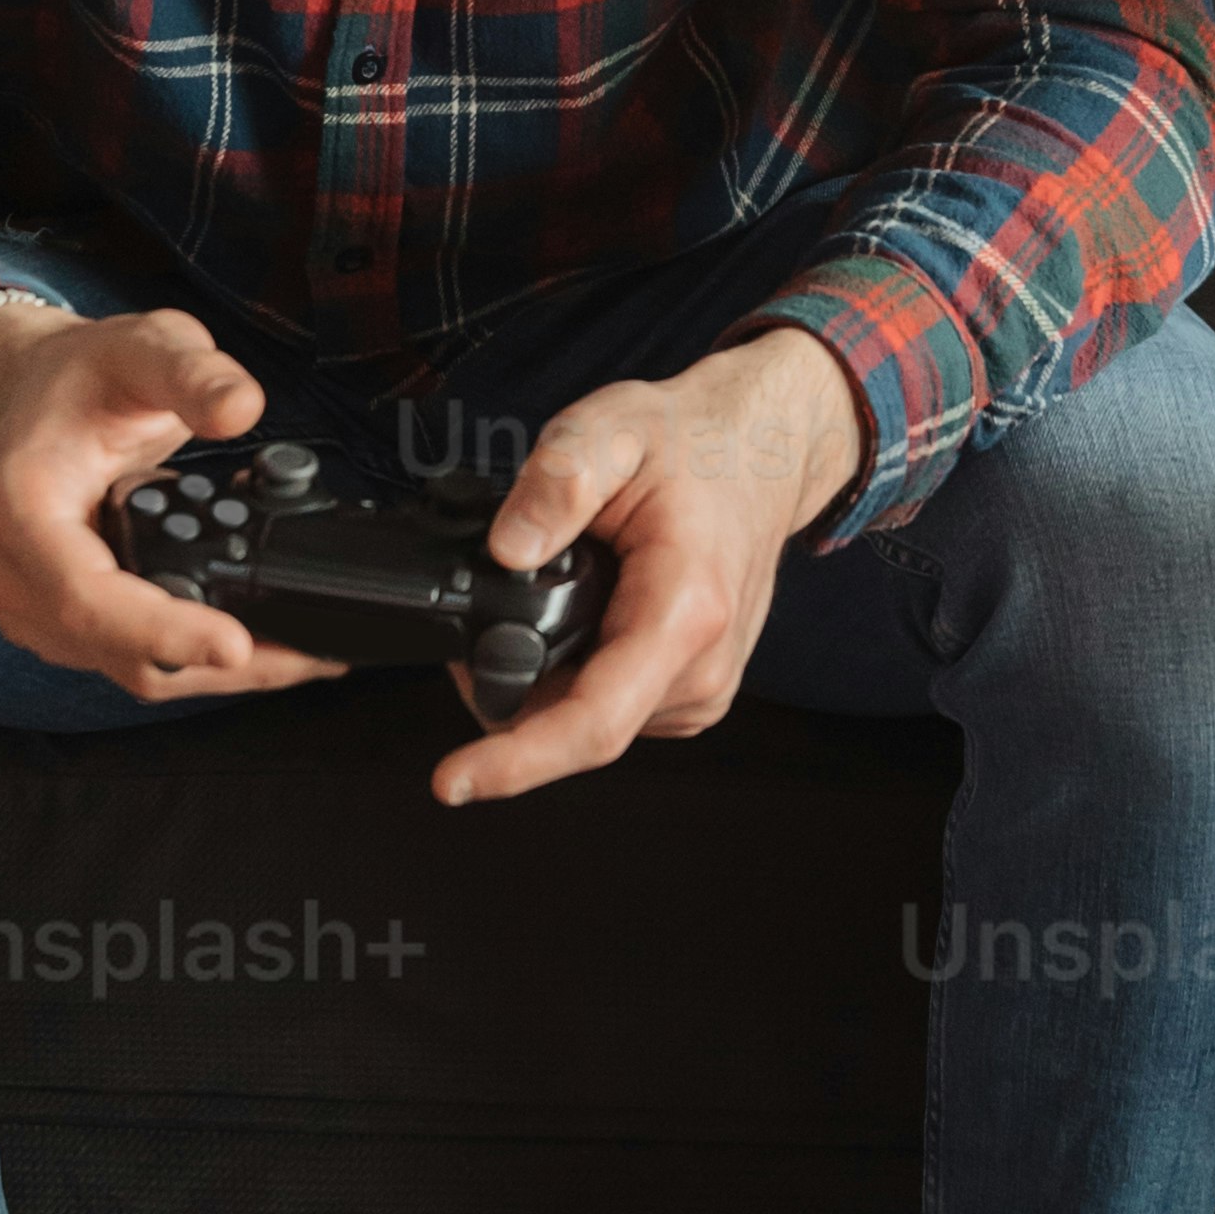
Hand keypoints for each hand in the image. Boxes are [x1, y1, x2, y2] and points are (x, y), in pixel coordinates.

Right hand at [0, 302, 350, 705]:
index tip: (236, 644)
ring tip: (302, 647)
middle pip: (123, 653)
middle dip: (221, 662)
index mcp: (22, 509)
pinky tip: (257, 636)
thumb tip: (240, 408)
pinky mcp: (65, 627)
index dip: (163, 630)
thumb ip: (194, 372)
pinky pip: (137, 662)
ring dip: (219, 671)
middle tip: (313, 652)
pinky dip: (199, 658)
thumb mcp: (143, 347)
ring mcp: (37, 610)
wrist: (34, 397)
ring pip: (137, 671)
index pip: (87, 596)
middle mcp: (16, 574)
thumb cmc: (81, 377)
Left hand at [429, 328, 866, 810]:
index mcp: (684, 612)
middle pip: (573, 729)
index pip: (593, 722)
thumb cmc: (696, 444)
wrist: (763, 454)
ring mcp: (703, 690)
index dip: (515, 762)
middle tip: (482, 609)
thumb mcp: (610, 431)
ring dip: (543, 680)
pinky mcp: (694, 694)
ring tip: (551, 594)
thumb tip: (506, 548)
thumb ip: (554, 484)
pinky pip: (609, 710)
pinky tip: (585, 615)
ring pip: (586, 723)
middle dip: (505, 690)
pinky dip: (575, 676)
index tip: (451, 782)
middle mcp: (703, 668)